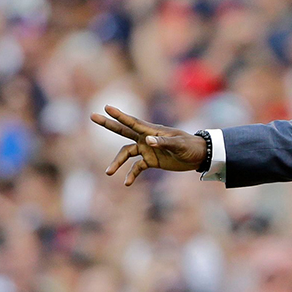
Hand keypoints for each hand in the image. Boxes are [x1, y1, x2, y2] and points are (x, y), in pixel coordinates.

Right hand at [90, 105, 207, 184]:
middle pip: (123, 130)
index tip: (107, 107)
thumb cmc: (190, 146)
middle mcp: (146, 138)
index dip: (120, 115)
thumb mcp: (179, 144)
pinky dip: (131, 175)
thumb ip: (164, 141)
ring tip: (108, 172)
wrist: (199, 156)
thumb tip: (148, 139)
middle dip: (108, 124)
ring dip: (117, 162)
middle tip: (92, 116)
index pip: (133, 122)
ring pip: (126, 153)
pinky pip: (136, 168)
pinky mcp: (150, 161)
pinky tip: (127, 183)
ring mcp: (147, 149)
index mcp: (153, 130)